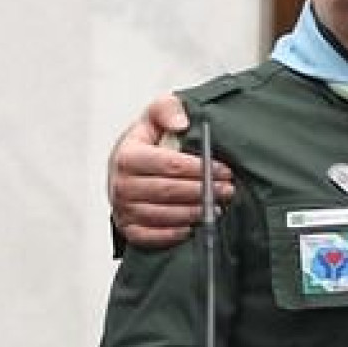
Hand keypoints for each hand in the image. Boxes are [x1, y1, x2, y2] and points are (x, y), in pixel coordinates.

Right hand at [108, 92, 234, 249]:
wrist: (127, 166)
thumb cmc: (146, 142)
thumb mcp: (155, 115)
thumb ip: (167, 109)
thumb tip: (181, 123)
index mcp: (127, 156)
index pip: (169, 164)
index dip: (200, 169)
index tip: (224, 170)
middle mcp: (121, 184)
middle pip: (168, 191)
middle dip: (203, 191)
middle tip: (226, 190)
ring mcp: (123, 208)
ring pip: (163, 216)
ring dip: (193, 213)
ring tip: (217, 207)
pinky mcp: (127, 228)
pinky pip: (150, 237)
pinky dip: (172, 234)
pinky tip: (191, 226)